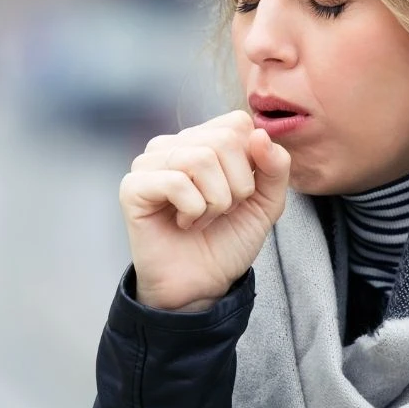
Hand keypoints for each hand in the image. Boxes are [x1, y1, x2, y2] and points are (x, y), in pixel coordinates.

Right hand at [119, 110, 290, 311]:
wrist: (202, 284)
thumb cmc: (228, 239)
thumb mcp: (267, 202)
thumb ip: (275, 166)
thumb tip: (260, 135)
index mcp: (203, 140)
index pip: (237, 123)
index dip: (252, 161)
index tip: (241, 192)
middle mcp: (174, 144)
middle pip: (223, 140)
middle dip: (237, 185)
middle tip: (222, 210)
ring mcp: (150, 163)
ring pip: (201, 159)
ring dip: (215, 201)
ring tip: (203, 218)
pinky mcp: (133, 187)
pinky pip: (176, 182)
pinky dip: (193, 210)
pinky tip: (185, 223)